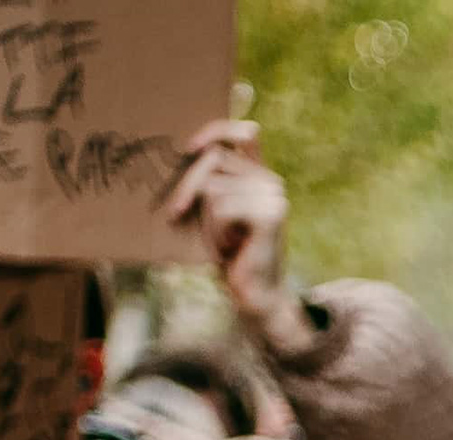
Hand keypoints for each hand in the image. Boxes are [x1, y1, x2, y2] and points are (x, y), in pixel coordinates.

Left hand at [161, 121, 309, 353]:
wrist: (255, 295)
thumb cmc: (229, 253)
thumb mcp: (214, 210)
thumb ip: (210, 180)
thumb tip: (190, 151)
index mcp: (260, 175)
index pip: (244, 132)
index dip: (216, 130)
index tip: (189, 148)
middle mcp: (271, 181)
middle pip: (214, 158)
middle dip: (188, 186)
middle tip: (178, 213)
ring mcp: (274, 196)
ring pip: (213, 186)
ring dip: (205, 219)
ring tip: (222, 240)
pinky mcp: (270, 214)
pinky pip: (221, 207)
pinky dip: (215, 231)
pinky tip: (231, 247)